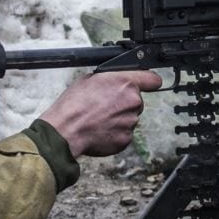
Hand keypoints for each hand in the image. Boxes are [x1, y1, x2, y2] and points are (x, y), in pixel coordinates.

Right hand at [40, 71, 164, 157]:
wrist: (66, 130)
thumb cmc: (74, 105)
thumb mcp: (90, 80)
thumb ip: (110, 80)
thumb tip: (115, 82)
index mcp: (125, 83)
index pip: (152, 79)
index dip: (149, 81)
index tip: (148, 83)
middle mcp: (133, 102)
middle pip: (136, 101)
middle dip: (124, 104)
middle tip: (106, 106)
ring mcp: (131, 122)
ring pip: (129, 118)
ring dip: (118, 119)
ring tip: (98, 119)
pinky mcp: (126, 139)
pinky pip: (124, 133)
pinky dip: (115, 133)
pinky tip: (100, 130)